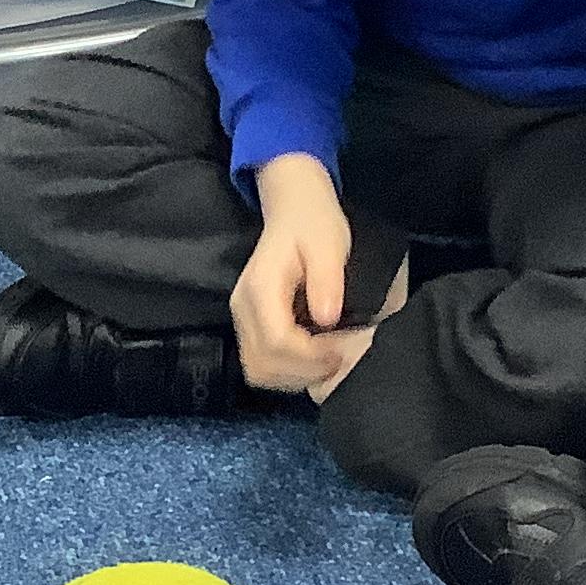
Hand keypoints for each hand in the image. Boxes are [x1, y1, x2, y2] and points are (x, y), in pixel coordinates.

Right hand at [231, 155, 359, 393]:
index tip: (343, 348)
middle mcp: (243, 307)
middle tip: (340, 357)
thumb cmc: (314, 223)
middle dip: (304, 371)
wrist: (293, 208)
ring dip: (295, 376)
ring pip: (258, 371)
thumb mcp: (329, 243)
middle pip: (262, 364)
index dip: (311, 357)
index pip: (276, 341)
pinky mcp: (249, 325)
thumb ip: (326, 279)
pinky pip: (261, 364)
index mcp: (261, 287)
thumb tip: (327, 318)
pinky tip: (315, 357)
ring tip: (329, 359)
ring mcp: (242, 318)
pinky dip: (288, 371)